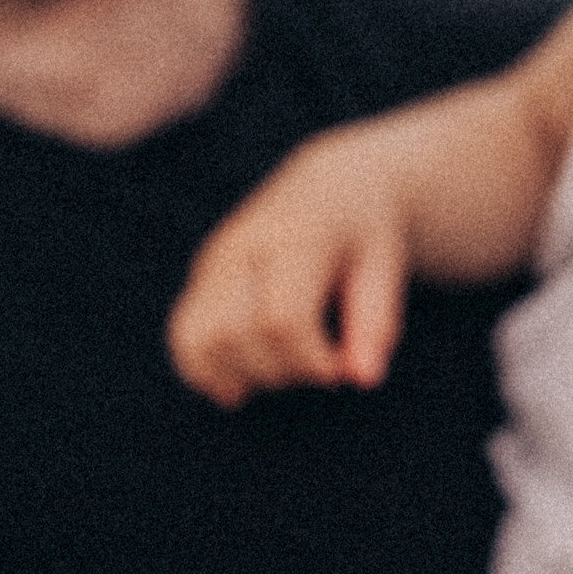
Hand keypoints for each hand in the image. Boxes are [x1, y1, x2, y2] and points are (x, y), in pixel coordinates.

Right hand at [166, 130, 410, 406]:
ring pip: (198, 340)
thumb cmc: (367, 230)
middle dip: (282, 373)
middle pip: (234, 335)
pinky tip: (242, 387)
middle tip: (321, 367)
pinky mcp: (202, 276)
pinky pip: (185, 337)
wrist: (334, 186)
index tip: (340, 370)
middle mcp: (243, 246)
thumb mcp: (388, 267)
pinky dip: (206, 372)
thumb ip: (375, 323)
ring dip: (243, 376)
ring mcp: (215, 261)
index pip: (282, 319)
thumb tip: (362, 380)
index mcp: (295, 237)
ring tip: (287, 372)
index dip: (311, 362)